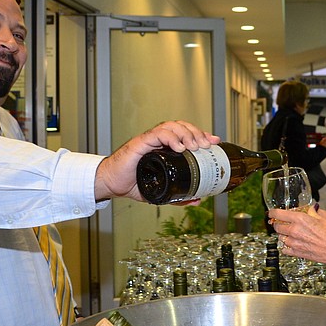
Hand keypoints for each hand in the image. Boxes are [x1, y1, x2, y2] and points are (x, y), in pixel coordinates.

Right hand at [94, 121, 220, 200]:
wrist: (112, 184)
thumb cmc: (132, 183)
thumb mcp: (161, 191)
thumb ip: (179, 196)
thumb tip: (197, 200)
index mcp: (165, 147)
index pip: (186, 134)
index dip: (201, 134)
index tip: (214, 141)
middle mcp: (158, 140)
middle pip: (182, 126)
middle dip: (197, 132)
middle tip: (206, 145)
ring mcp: (149, 140)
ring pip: (172, 126)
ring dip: (186, 133)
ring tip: (193, 145)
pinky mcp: (140, 143)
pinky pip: (157, 133)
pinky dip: (170, 137)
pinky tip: (179, 147)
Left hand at [269, 206, 325, 265]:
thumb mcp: (321, 219)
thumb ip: (311, 213)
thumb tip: (309, 209)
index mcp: (300, 219)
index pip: (278, 214)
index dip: (272, 213)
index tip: (271, 213)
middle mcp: (294, 230)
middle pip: (277, 226)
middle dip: (278, 224)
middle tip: (281, 223)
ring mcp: (294, 243)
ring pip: (281, 238)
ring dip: (283, 235)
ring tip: (289, 234)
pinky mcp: (297, 253)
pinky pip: (285, 250)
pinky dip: (286, 247)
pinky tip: (291, 245)